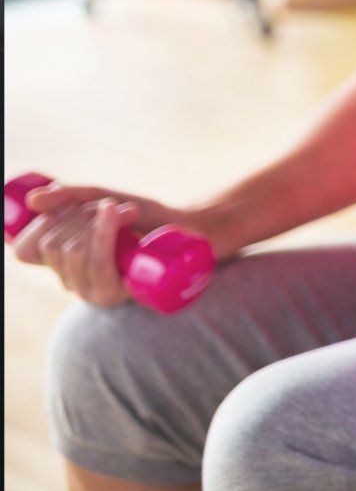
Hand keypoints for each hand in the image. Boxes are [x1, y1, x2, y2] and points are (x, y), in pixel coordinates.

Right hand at [10, 181, 204, 306]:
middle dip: (83, 212)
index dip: (45, 221)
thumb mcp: (105, 199)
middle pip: (54, 244)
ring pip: (73, 250)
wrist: (194, 228)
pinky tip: (125, 214)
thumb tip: (32, 201)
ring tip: (128, 211)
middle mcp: (75, 283)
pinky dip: (107, 230)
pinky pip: (97, 262)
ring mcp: (96, 293)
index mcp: (64, 265)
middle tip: (115, 207)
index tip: (77, 204)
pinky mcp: (119, 293)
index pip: (28, 249)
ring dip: (99, 217)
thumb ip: (70, 197)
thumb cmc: (148, 217)